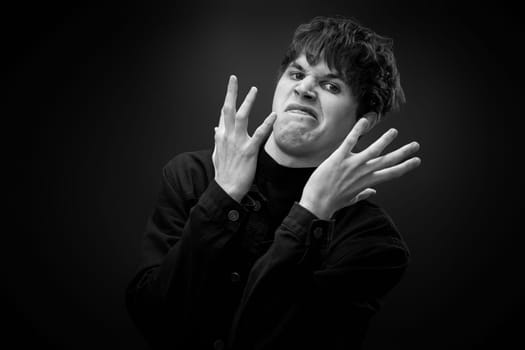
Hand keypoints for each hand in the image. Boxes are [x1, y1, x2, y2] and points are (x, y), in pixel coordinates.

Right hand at [212, 75, 275, 201]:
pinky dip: (267, 124)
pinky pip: (259, 134)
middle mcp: (227, 136)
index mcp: (221, 137)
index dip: (227, 100)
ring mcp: (237, 142)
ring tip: (254, 90)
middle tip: (233, 79)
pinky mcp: (248, 150)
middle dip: (231, 92)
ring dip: (247, 102)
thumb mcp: (217, 154)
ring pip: (241, 117)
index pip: (223, 114)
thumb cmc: (223, 173)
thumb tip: (216, 128)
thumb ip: (218, 140)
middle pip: (228, 109)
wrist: (226, 188)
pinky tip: (274, 116)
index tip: (231, 88)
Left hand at [299, 118, 420, 218]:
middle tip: (416, 145)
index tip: (416, 161)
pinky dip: (357, 130)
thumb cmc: (332, 202)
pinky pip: (350, 141)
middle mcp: (363, 172)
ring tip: (394, 132)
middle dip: (403, 153)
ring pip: (373, 150)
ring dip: (385, 140)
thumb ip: (363, 194)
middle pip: (388, 161)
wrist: (317, 204)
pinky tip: (364, 120)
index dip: (405, 167)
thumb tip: (372, 192)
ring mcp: (352, 164)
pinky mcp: (339, 158)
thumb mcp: (351, 199)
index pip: (391, 173)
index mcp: (368, 182)